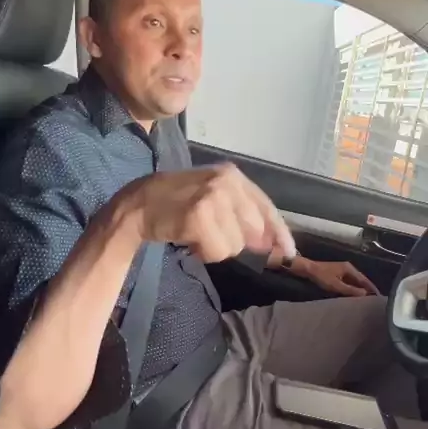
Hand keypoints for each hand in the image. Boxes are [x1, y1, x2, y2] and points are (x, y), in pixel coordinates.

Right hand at [119, 163, 295, 263]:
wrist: (139, 204)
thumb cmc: (177, 201)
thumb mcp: (213, 197)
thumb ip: (242, 215)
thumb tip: (269, 245)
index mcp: (232, 175)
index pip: (266, 206)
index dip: (279, 232)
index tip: (288, 253)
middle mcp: (225, 182)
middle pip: (253, 231)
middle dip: (236, 241)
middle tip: (210, 236)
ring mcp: (212, 197)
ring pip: (235, 245)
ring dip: (216, 248)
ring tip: (196, 234)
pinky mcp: (198, 216)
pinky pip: (217, 251)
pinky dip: (203, 253)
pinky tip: (189, 240)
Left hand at [295, 257, 378, 296]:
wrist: (307, 269)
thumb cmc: (321, 277)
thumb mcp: (336, 285)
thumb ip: (351, 290)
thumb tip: (366, 295)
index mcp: (350, 269)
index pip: (365, 280)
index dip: (373, 289)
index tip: (380, 299)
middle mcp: (349, 268)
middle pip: (362, 281)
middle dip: (368, 290)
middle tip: (375, 302)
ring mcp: (343, 271)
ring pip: (356, 282)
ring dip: (361, 290)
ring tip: (367, 301)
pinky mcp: (338, 274)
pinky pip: (349, 282)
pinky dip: (354, 289)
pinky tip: (354, 297)